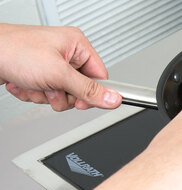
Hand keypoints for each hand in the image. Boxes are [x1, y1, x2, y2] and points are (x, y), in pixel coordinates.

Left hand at [0, 23, 120, 110]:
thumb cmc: (14, 51)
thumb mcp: (59, 74)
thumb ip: (89, 90)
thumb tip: (114, 99)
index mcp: (77, 45)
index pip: (100, 78)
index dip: (90, 93)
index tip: (78, 98)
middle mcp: (66, 53)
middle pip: (81, 90)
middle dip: (62, 95)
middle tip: (50, 86)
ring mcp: (52, 64)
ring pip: (63, 96)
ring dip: (46, 96)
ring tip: (34, 82)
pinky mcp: (40, 74)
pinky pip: (47, 95)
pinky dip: (35, 94)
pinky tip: (25, 83)